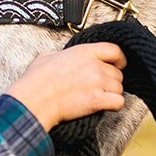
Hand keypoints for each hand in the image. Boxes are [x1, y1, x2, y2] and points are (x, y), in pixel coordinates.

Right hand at [6, 43, 126, 130]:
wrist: (35, 98)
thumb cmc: (37, 80)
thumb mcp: (48, 56)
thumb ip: (63, 55)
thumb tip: (62, 58)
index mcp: (83, 52)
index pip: (115, 50)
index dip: (119, 59)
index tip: (119, 64)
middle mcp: (93, 65)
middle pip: (117, 73)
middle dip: (111, 81)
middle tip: (101, 87)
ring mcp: (97, 82)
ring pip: (119, 88)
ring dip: (112, 94)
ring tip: (100, 97)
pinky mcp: (97, 100)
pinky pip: (118, 102)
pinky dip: (114, 105)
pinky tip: (104, 105)